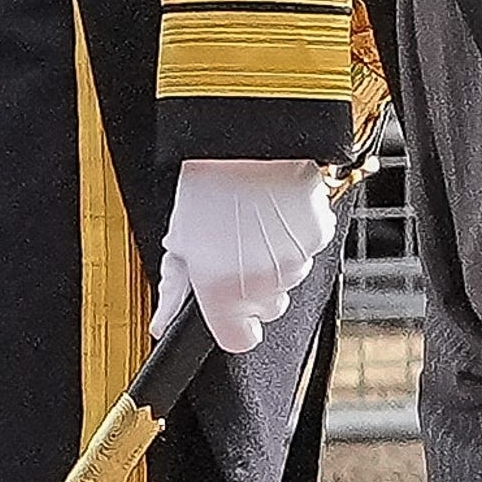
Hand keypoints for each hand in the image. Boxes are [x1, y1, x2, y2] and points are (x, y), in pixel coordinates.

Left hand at [155, 157, 335, 355]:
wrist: (245, 141)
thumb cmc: (208, 186)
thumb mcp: (178, 241)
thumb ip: (173, 291)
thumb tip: (163, 322)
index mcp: (223, 294)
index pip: (240, 340)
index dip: (233, 324)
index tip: (227, 305)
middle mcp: (262, 285)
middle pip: (267, 307)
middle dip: (254, 288)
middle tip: (236, 249)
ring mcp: (295, 261)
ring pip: (289, 277)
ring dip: (275, 259)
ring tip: (254, 222)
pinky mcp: (318, 234)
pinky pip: (308, 247)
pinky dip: (296, 235)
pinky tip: (276, 210)